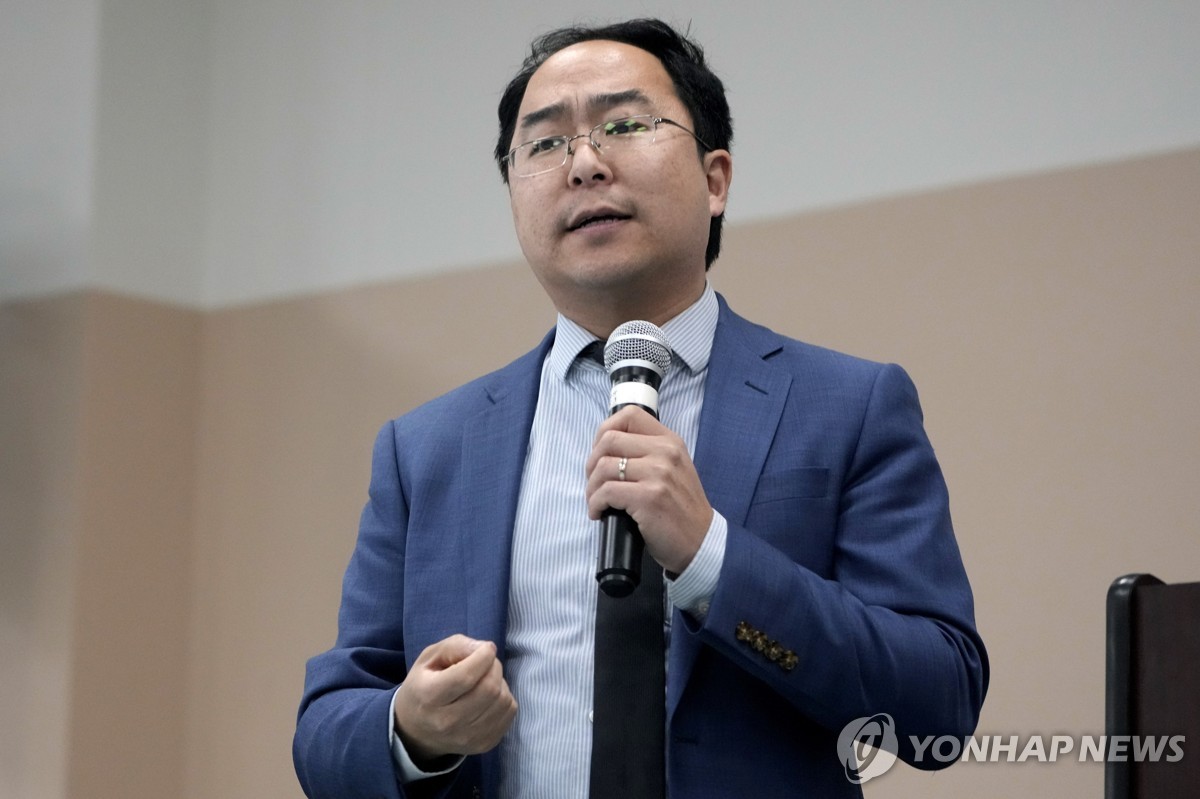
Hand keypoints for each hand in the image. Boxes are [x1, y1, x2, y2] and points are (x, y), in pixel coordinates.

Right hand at [392, 635, 516, 763]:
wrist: (417, 732)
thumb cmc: (424, 687)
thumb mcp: (428, 658)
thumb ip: (455, 646)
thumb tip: (485, 648)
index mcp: (429, 696)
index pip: (465, 676)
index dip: (483, 657)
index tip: (486, 648)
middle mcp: (447, 722)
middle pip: (489, 688)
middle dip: (494, 667)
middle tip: (486, 662)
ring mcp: (467, 737)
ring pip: (503, 700)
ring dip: (500, 682)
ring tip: (486, 680)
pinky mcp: (483, 744)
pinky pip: (509, 713)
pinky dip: (505, 698)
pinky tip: (490, 697)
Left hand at [585, 405, 713, 573]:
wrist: (701, 541)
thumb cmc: (681, 509)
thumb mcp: (674, 469)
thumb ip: (649, 453)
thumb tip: (606, 449)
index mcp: (670, 441)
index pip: (630, 414)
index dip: (605, 430)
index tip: (600, 452)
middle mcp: (665, 452)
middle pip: (609, 440)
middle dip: (591, 463)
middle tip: (594, 483)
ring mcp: (658, 474)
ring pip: (603, 467)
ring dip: (591, 488)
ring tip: (596, 501)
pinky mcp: (648, 498)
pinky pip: (606, 492)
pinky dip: (595, 504)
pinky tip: (599, 513)